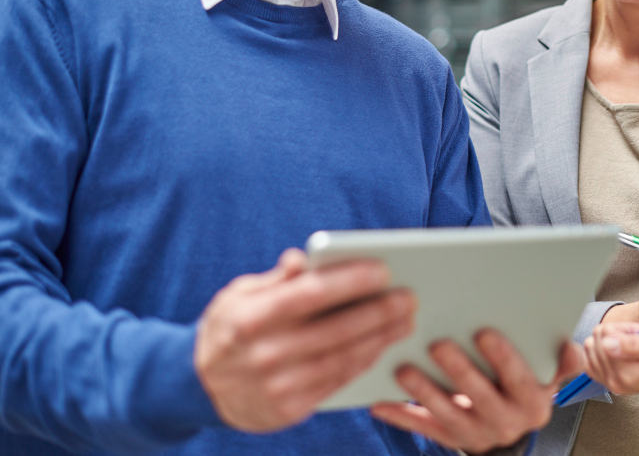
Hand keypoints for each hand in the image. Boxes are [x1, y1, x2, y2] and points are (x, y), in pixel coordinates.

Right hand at [195, 248, 415, 431]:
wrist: (199, 387)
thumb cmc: (229, 328)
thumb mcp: (238, 295)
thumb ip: (275, 278)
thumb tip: (304, 258)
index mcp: (249, 318)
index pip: (310, 294)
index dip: (349, 281)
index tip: (383, 269)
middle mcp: (263, 354)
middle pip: (335, 329)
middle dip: (378, 311)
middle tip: (409, 296)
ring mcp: (276, 386)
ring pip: (342, 358)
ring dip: (380, 338)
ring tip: (405, 320)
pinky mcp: (288, 410)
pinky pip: (336, 381)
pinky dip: (364, 361)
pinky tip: (383, 345)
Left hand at [370, 330, 582, 453]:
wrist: (510, 428)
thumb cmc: (526, 386)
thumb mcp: (549, 376)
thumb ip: (562, 361)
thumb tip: (567, 344)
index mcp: (533, 403)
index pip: (519, 380)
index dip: (503, 358)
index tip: (484, 333)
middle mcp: (505, 422)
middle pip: (480, 397)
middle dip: (459, 371)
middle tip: (438, 344)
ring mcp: (474, 433)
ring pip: (447, 414)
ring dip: (425, 392)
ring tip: (404, 369)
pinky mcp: (448, 438)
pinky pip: (422, 428)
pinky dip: (400, 416)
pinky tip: (379, 401)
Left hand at [583, 321, 638, 394]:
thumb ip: (634, 344)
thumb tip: (606, 343)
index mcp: (628, 375)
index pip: (603, 336)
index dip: (622, 326)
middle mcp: (617, 383)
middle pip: (594, 341)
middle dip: (615, 333)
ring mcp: (613, 384)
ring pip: (590, 348)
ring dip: (610, 340)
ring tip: (633, 343)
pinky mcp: (612, 381)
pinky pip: (591, 359)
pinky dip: (602, 348)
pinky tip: (620, 348)